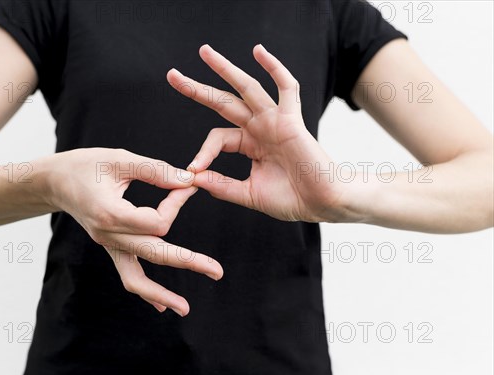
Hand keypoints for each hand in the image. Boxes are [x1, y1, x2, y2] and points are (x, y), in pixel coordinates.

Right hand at [39, 148, 222, 316]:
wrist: (55, 181)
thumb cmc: (86, 165)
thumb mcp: (121, 159)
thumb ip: (156, 170)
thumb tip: (189, 180)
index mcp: (110, 214)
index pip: (157, 222)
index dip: (177, 204)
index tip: (187, 185)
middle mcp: (108, 235)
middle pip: (155, 253)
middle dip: (188, 261)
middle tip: (218, 271)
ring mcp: (108, 245)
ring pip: (135, 279)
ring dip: (161, 294)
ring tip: (184, 309)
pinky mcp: (111, 248)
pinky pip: (127, 275)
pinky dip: (145, 292)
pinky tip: (162, 306)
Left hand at [167, 44, 345, 222]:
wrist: (322, 204)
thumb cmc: (291, 200)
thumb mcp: (247, 194)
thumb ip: (221, 185)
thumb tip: (191, 177)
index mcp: (249, 145)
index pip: (218, 138)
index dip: (202, 152)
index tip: (193, 171)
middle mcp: (259, 128)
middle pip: (224, 102)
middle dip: (198, 89)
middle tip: (173, 76)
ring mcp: (275, 121)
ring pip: (247, 88)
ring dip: (225, 69)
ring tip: (204, 51)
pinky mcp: (292, 120)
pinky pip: (286, 88)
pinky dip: (275, 68)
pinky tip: (259, 51)